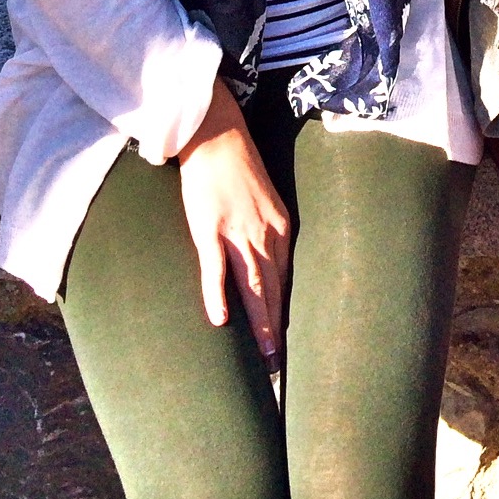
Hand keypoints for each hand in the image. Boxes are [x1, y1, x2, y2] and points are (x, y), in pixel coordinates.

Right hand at [178, 77, 291, 366]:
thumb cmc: (238, 166)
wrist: (217, 135)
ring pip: (252, 286)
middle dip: (277, 326)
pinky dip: (217, 295)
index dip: (286, 310)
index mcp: (280, 227)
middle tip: (280, 362)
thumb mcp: (267, 198)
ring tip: (264, 355)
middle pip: (274, 288)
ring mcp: (237, 233)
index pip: (288, 278)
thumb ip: (270, 228)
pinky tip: (220, 320)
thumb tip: (271, 258)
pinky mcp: (209, 229)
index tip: (289, 339)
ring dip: (258, 322)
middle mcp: (264, 234)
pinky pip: (214, 269)